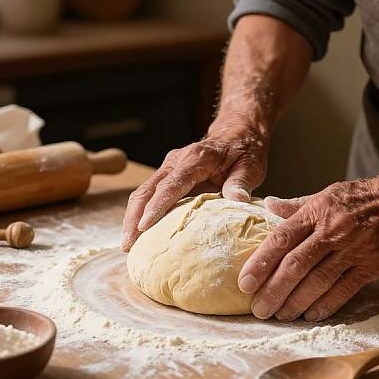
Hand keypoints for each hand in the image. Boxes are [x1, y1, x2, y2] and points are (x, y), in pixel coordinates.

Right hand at [121, 121, 268, 251]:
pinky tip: (139, 233)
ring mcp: (170, 167)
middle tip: (127, 244)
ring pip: (144, 191)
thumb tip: (238, 201)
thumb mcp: (250, 166)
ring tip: (127, 244)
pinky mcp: (168, 174)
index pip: (172, 184)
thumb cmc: (245, 150)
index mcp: (197, 158)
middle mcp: (177, 160)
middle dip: (134, 217)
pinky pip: (150, 193)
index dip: (157, 205)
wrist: (237, 133)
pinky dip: (141, 212)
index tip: (144, 226)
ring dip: (133, 217)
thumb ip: (241, 183)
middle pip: (148, 189)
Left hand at [238, 174, 378, 320]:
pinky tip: (308, 315)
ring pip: (317, 282)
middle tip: (258, 309)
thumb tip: (268, 205)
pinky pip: (344, 291)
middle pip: (296, 265)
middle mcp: (333, 231)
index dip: (260, 262)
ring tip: (278, 315)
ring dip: (295, 302)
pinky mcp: (371, 266)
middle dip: (273, 290)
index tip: (244, 283)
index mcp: (317, 211)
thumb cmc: (363, 197)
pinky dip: (324, 305)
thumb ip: (296, 205)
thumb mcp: (327, 194)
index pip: (281, 238)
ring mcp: (353, 250)